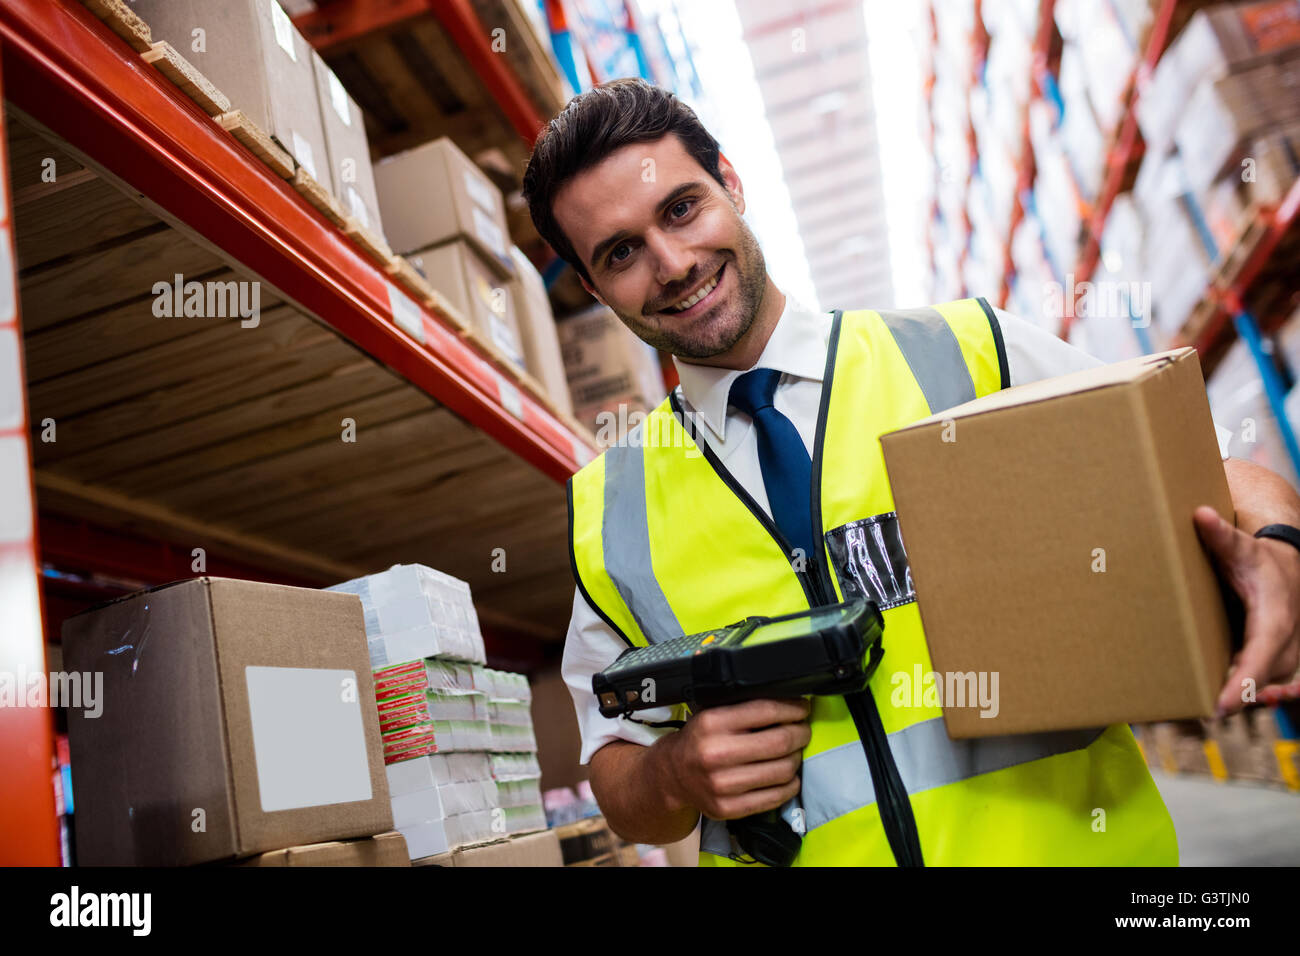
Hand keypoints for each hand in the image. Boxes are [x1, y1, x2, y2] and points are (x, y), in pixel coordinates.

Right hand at [657, 698, 810, 819]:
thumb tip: (785, 696)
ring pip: (783, 770)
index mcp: (711, 723)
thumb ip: (742, 704)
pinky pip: (775, 797)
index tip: (802, 708)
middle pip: (780, 742)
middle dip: (801, 733)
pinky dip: (790, 785)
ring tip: (794, 751)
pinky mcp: (729, 808)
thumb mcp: (710, 712)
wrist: (672, 776)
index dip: (793, 708)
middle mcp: (716, 753)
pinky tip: (789, 776)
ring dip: (797, 758)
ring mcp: (722, 785)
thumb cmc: (699, 740)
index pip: (766, 710)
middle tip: (803, 729)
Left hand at [1193, 506, 1299, 714]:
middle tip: (1202, 715)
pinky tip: (1223, 708)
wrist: (1286, 568)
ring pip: (1266, 686)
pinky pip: (1265, 685)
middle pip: (1264, 678)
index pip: (1262, 654)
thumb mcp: (1241, 547)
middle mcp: (1286, 640)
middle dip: (1238, 698)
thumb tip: (1200, 515)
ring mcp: (1284, 653)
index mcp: (1276, 616)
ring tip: (1205, 716)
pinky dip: (1248, 697)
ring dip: (1241, 702)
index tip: (1224, 703)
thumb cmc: (1258, 559)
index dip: (1245, 680)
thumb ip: (1220, 535)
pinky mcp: (1275, 660)